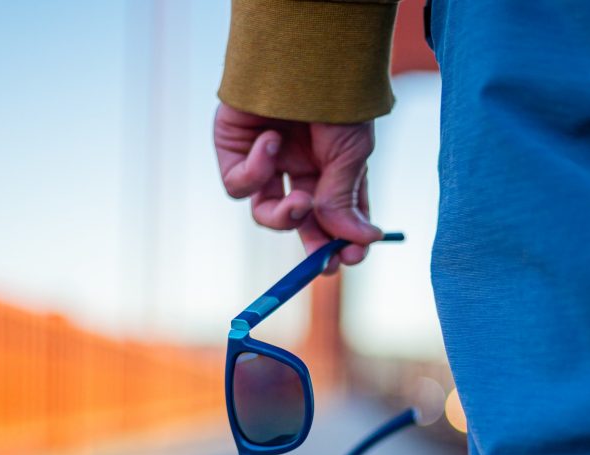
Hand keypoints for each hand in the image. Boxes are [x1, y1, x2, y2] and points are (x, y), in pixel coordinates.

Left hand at [214, 103, 381, 271]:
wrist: (299, 55)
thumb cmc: (332, 99)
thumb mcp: (350, 153)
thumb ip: (343, 200)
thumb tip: (358, 242)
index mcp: (330, 166)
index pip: (335, 215)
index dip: (342, 240)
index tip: (351, 258)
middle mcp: (297, 166)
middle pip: (299, 220)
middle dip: (311, 242)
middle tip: (322, 264)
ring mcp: (264, 161)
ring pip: (265, 211)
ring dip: (283, 215)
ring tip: (300, 200)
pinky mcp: (232, 153)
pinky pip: (239, 184)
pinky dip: (255, 170)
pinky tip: (271, 140)